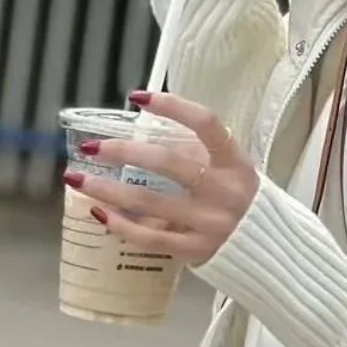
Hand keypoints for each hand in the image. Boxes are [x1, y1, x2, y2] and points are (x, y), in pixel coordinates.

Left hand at [62, 93, 257, 267]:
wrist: (269, 249)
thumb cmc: (241, 200)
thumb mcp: (232, 169)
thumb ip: (197, 152)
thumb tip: (143, 132)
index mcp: (235, 163)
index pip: (206, 124)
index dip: (172, 106)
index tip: (138, 97)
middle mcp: (224, 191)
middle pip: (167, 163)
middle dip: (124, 151)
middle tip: (93, 146)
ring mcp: (209, 222)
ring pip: (149, 202)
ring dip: (107, 189)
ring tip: (77, 179)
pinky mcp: (196, 250)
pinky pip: (150, 237)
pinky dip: (120, 225)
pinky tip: (98, 213)